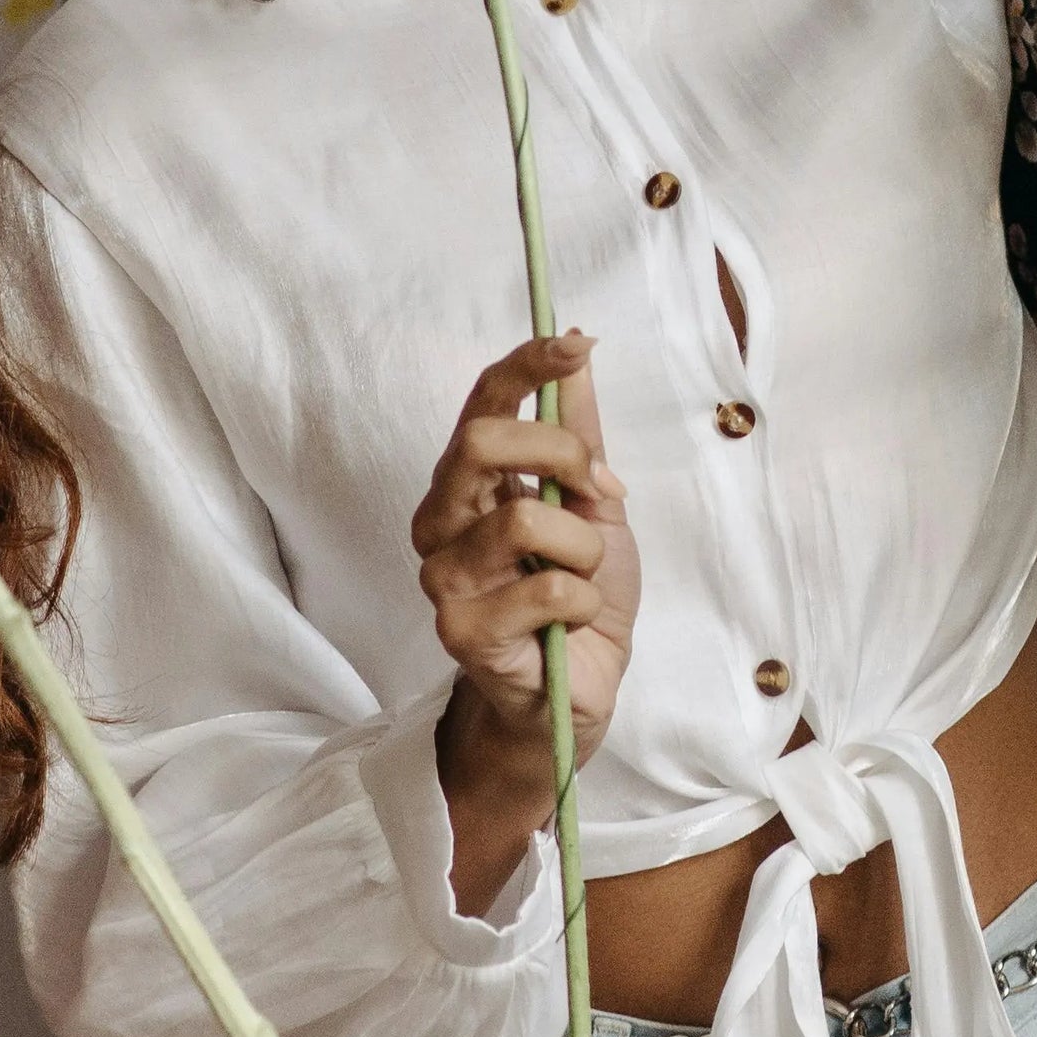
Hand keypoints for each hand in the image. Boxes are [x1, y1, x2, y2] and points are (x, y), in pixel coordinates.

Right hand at [414, 330, 637, 908]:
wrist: (576, 692)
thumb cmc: (579, 599)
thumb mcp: (595, 506)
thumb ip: (580, 434)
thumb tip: (579, 345)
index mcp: (469, 484)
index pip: (482, 404)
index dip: (524, 367)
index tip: (572, 347)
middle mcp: (441, 522)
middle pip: (481, 442)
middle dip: (561, 456)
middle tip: (595, 493)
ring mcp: (444, 578)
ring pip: (524, 518)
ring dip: (583, 547)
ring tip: (584, 579)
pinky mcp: (462, 631)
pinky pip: (544, 587)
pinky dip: (581, 599)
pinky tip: (571, 620)